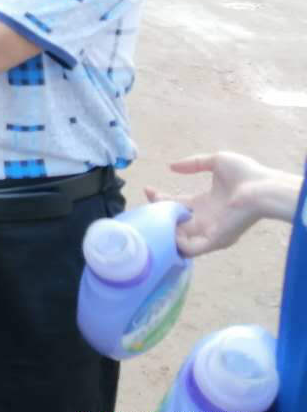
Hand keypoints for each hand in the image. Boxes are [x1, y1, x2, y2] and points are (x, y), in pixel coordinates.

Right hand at [144, 152, 278, 256]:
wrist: (263, 188)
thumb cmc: (245, 174)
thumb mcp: (215, 161)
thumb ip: (193, 163)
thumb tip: (171, 167)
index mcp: (206, 203)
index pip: (177, 205)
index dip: (161, 198)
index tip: (148, 188)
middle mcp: (206, 220)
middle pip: (174, 222)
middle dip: (158, 213)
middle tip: (150, 201)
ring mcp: (210, 232)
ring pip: (179, 239)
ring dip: (163, 230)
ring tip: (153, 216)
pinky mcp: (214, 240)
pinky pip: (189, 249)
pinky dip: (175, 243)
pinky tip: (165, 227)